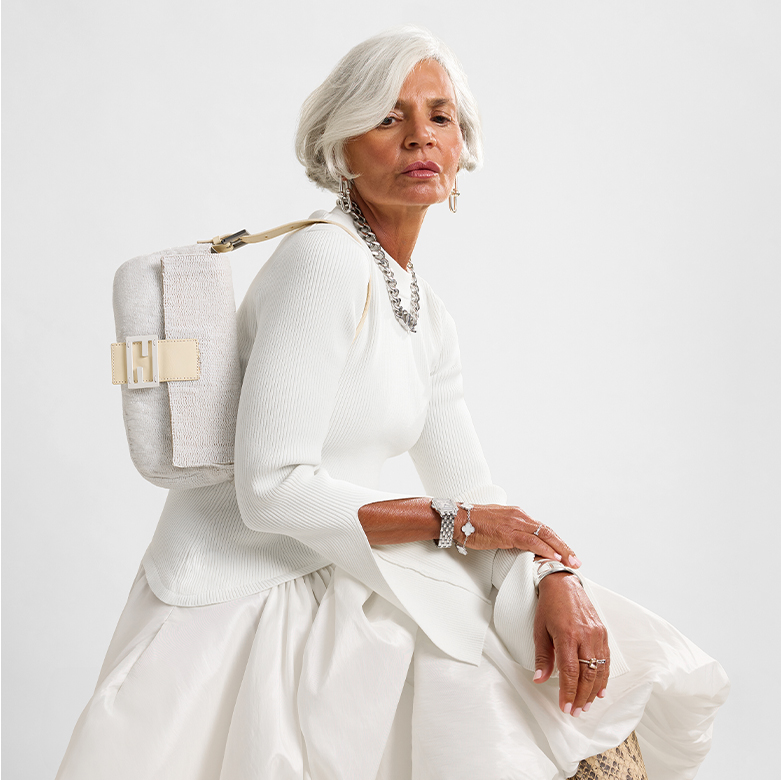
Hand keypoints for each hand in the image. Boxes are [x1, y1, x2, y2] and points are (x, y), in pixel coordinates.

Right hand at [453, 504, 580, 567]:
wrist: (456, 519)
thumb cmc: (472, 523)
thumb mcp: (496, 525)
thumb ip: (509, 531)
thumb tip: (516, 543)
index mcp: (517, 514)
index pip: (542, 528)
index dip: (556, 541)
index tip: (565, 553)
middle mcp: (519, 516)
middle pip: (548, 531)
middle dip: (564, 547)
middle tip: (575, 560)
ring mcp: (514, 523)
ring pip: (544, 536)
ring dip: (560, 550)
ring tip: (569, 562)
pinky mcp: (507, 533)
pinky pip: (531, 541)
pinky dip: (545, 549)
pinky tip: (553, 557)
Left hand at [533, 573, 609, 715]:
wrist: (563, 584)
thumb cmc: (549, 606)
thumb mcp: (540, 630)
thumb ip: (542, 657)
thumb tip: (539, 679)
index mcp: (566, 635)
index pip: (569, 672)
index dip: (568, 692)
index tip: (565, 706)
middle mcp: (584, 636)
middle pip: (586, 675)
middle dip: (581, 696)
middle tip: (576, 711)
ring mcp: (596, 634)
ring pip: (599, 670)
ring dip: (593, 691)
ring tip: (586, 704)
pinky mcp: (602, 632)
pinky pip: (606, 659)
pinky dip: (604, 676)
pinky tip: (600, 689)